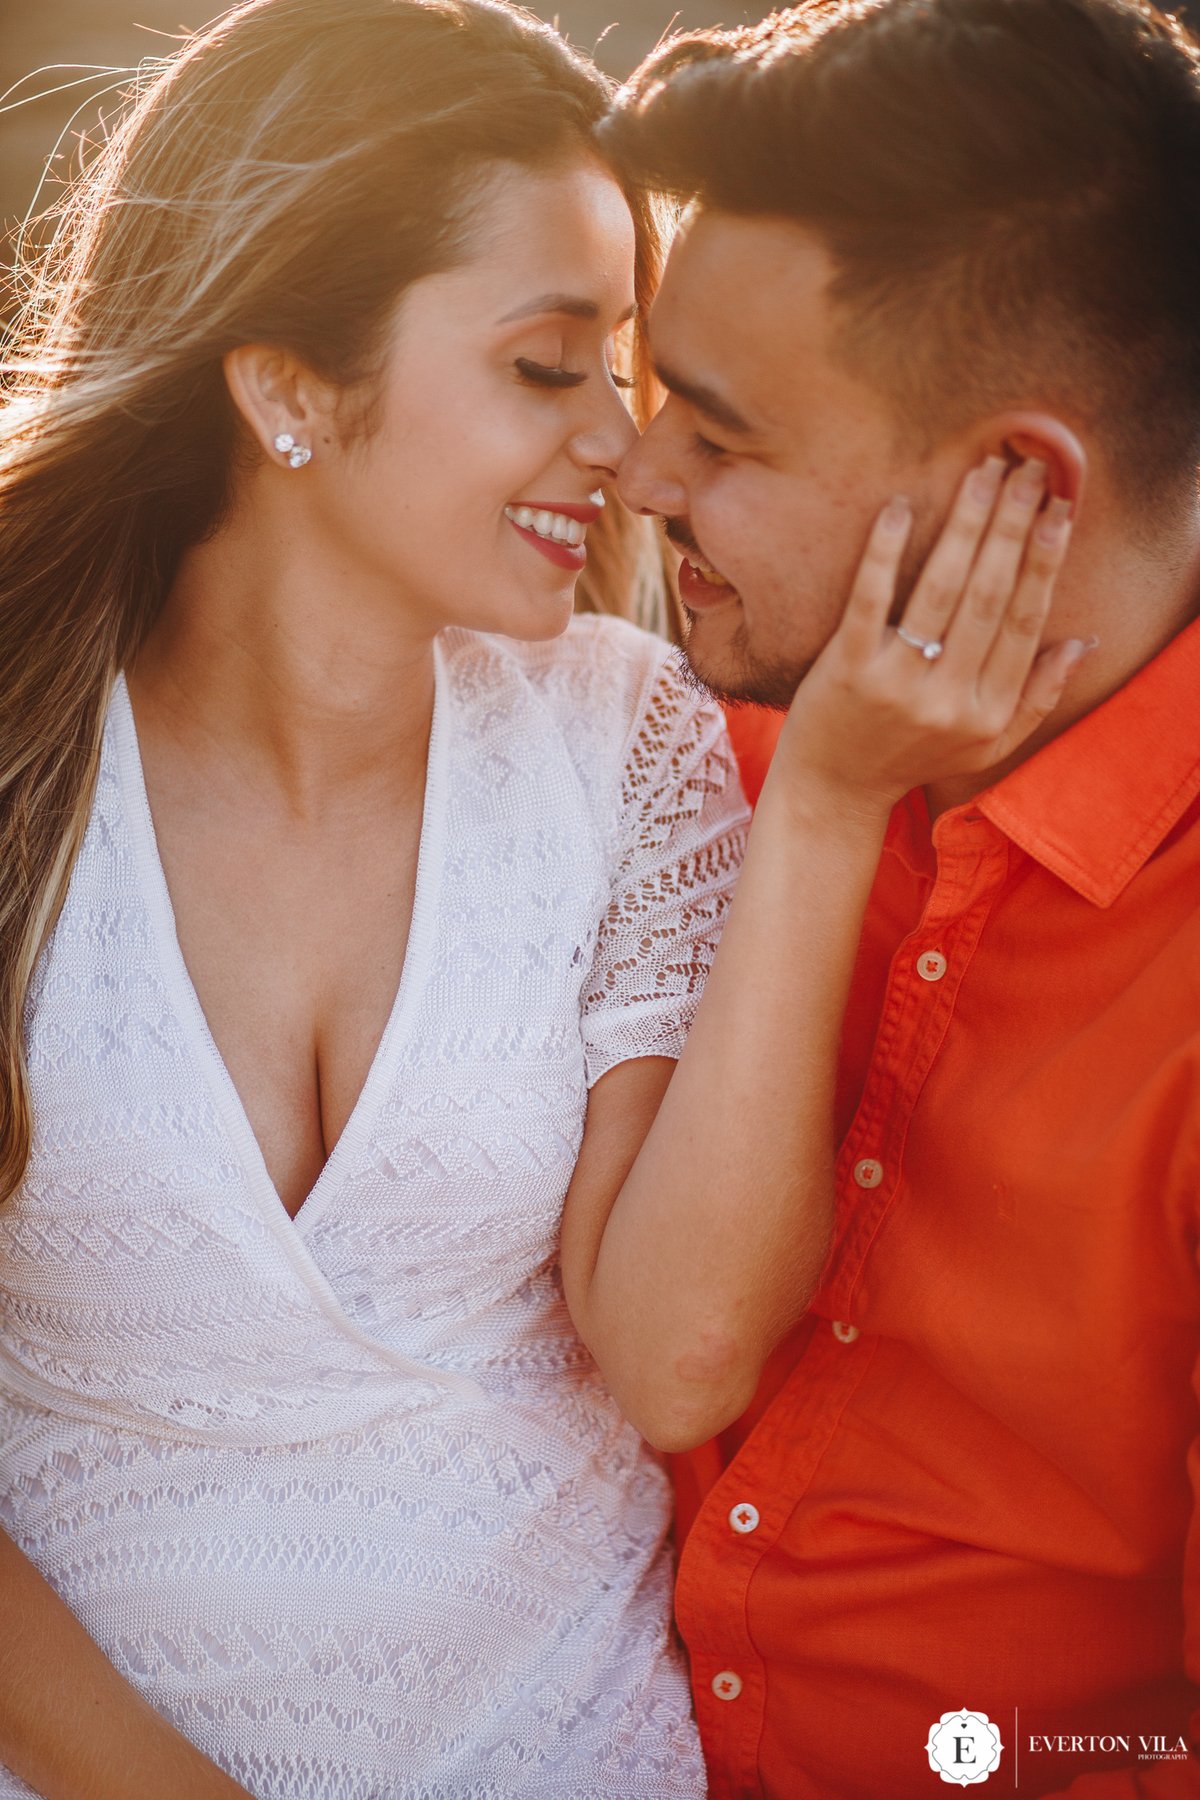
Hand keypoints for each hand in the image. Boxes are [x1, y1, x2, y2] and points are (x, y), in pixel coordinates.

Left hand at [776, 454, 1085, 818]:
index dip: (1045, 561)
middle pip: (989, 596)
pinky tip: (899, 508)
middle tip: (1027, 470)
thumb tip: (1081, 643)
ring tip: (983, 474)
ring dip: (966, 526)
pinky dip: (885, 553)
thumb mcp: (987, 745)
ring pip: (941, 591)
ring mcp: (896, 684)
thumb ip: (1037, 698)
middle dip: (1013, 527)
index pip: (1025, 620)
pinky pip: (870, 601)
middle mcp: (947, 699)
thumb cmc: (913, 758)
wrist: (833, 789)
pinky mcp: (847, 671)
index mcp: (988, 710)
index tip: (1060, 509)